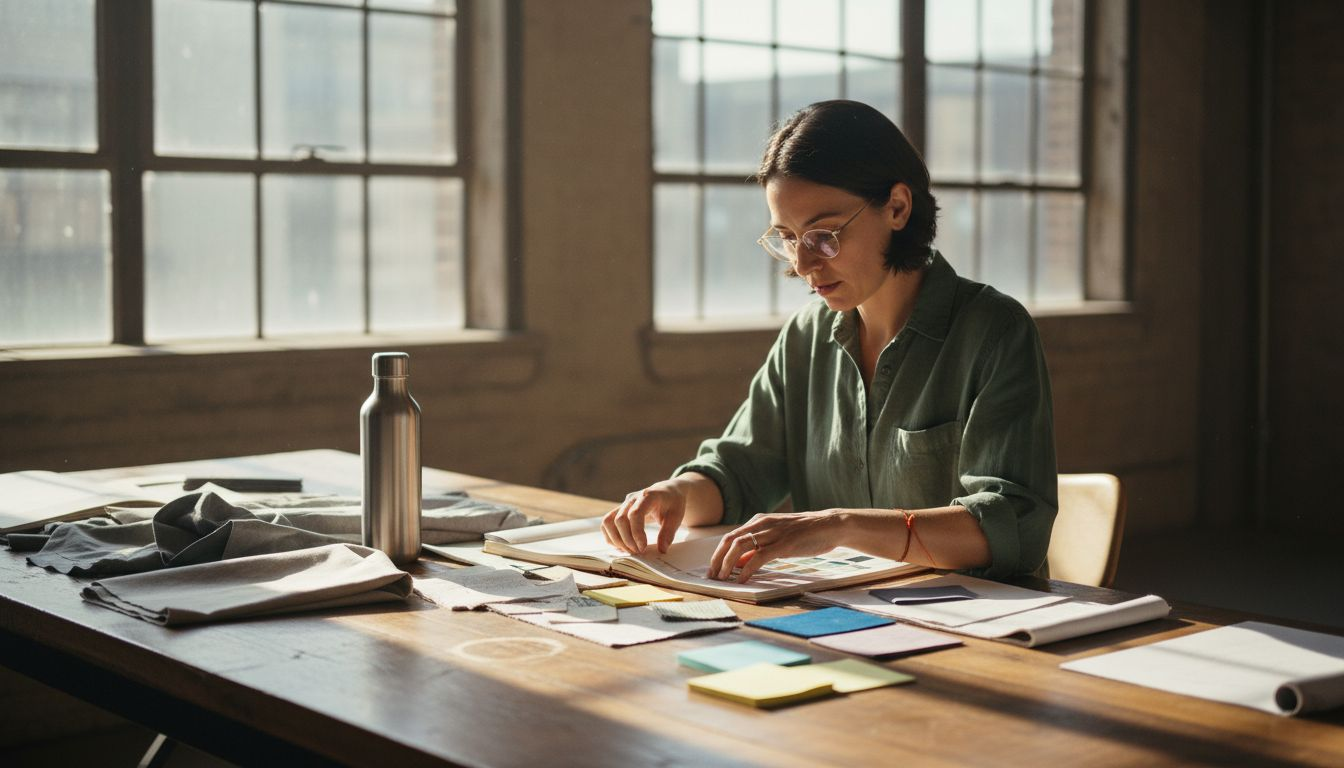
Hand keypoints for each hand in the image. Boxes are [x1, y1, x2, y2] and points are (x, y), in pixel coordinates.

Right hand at [601, 480, 687, 554]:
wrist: (667, 492)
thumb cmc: (673, 503)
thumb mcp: (676, 516)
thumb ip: (669, 532)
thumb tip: (662, 550)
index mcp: (648, 496)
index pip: (635, 514)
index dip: (636, 533)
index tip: (643, 547)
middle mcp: (632, 499)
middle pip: (620, 520)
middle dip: (627, 540)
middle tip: (638, 552)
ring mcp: (623, 504)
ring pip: (608, 521)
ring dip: (616, 539)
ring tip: (630, 550)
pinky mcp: (619, 511)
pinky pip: (607, 524)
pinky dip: (611, 536)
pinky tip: (623, 545)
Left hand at [708, 510, 846, 582]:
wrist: (829, 526)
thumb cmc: (805, 533)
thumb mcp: (777, 537)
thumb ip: (758, 547)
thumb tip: (738, 562)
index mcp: (759, 521)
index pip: (730, 536)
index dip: (718, 553)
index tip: (712, 569)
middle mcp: (763, 524)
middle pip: (730, 540)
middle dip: (718, 559)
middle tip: (712, 576)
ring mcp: (773, 533)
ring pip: (740, 546)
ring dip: (728, 563)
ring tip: (723, 578)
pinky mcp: (784, 543)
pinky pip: (759, 557)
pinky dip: (747, 569)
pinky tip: (742, 579)